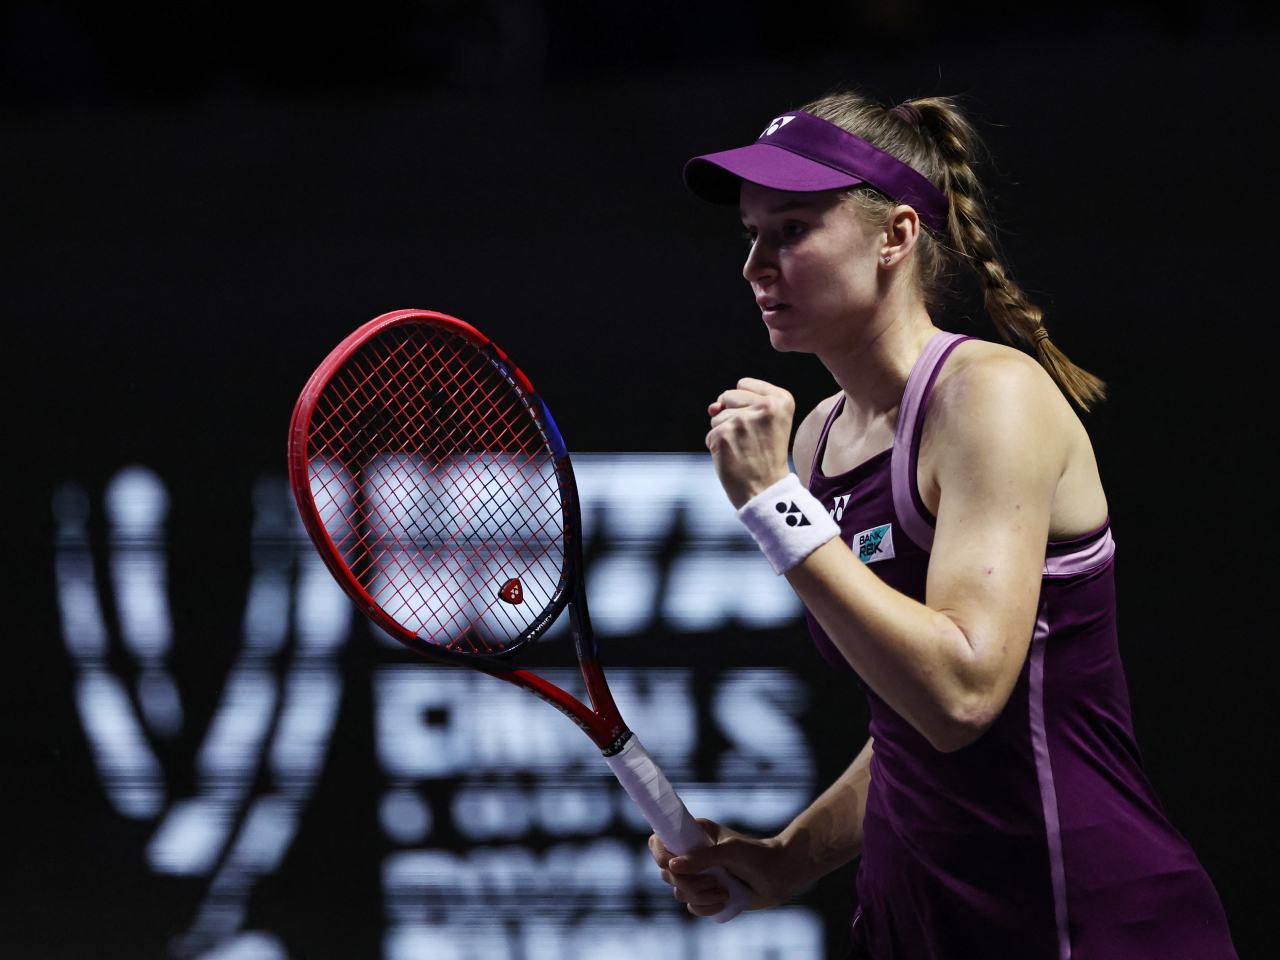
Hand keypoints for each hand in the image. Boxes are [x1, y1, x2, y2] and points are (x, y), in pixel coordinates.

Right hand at [648, 819, 798, 917]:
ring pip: (679, 892)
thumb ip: (702, 858)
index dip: (659, 854)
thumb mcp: (730, 852)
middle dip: (688, 882)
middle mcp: (691, 854)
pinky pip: (691, 907)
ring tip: (724, 892)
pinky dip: (705, 907)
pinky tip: (724, 900)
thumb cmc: (757, 856)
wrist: (779, 877)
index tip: (671, 864)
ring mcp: (698, 875)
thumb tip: (673, 865)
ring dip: (700, 896)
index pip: (660, 841)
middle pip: (667, 872)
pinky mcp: (705, 894)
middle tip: (712, 881)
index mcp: (693, 834)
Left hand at [706, 378, 794, 508]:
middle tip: (751, 440)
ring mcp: (742, 419)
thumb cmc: (767, 458)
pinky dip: (717, 447)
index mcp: (782, 399)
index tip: (760, 426)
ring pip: (717, 416)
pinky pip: (710, 434)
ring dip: (724, 432)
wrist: (767, 491)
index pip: (743, 384)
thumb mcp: (768, 423)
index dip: (744, 405)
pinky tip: (733, 457)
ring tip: (744, 450)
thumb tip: (712, 406)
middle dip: (732, 416)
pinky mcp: (723, 434)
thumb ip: (741, 404)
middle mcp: (764, 406)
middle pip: (727, 396)